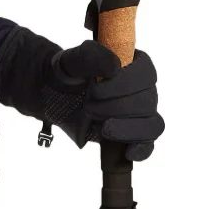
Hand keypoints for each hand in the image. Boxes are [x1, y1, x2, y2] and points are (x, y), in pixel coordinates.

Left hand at [0, 28, 164, 161]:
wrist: (57, 93)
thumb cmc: (70, 72)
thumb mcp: (75, 59)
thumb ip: (93, 56)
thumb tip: (116, 66)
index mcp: (134, 64)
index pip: (146, 73)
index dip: (125, 83)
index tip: (96, 89)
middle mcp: (142, 89)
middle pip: (147, 102)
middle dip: (115, 107)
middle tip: (89, 105)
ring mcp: (140, 114)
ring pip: (152, 125)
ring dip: (127, 128)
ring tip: (103, 127)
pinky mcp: (132, 135)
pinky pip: (148, 145)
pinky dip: (141, 150)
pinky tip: (128, 151)